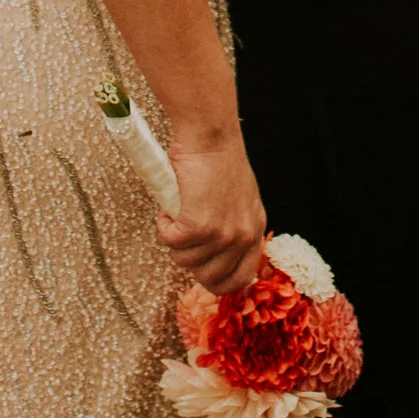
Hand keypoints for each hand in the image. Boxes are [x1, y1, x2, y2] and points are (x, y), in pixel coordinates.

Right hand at [162, 125, 263, 292]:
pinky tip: (168, 208)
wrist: (210, 135)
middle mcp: (243, 236)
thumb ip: (233, 226)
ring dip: (175, 240)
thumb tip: (214, 255)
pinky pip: (171, 241)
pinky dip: (164, 226)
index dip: (218, 282)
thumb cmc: (218, 159)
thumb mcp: (239, 199)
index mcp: (254, 229)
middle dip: (190, 262)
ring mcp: (222, 233)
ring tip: (176, 213)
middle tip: (183, 238)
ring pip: (185, 260)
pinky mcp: (199, 225)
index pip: (241, 279)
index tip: (201, 271)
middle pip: (210, 279)